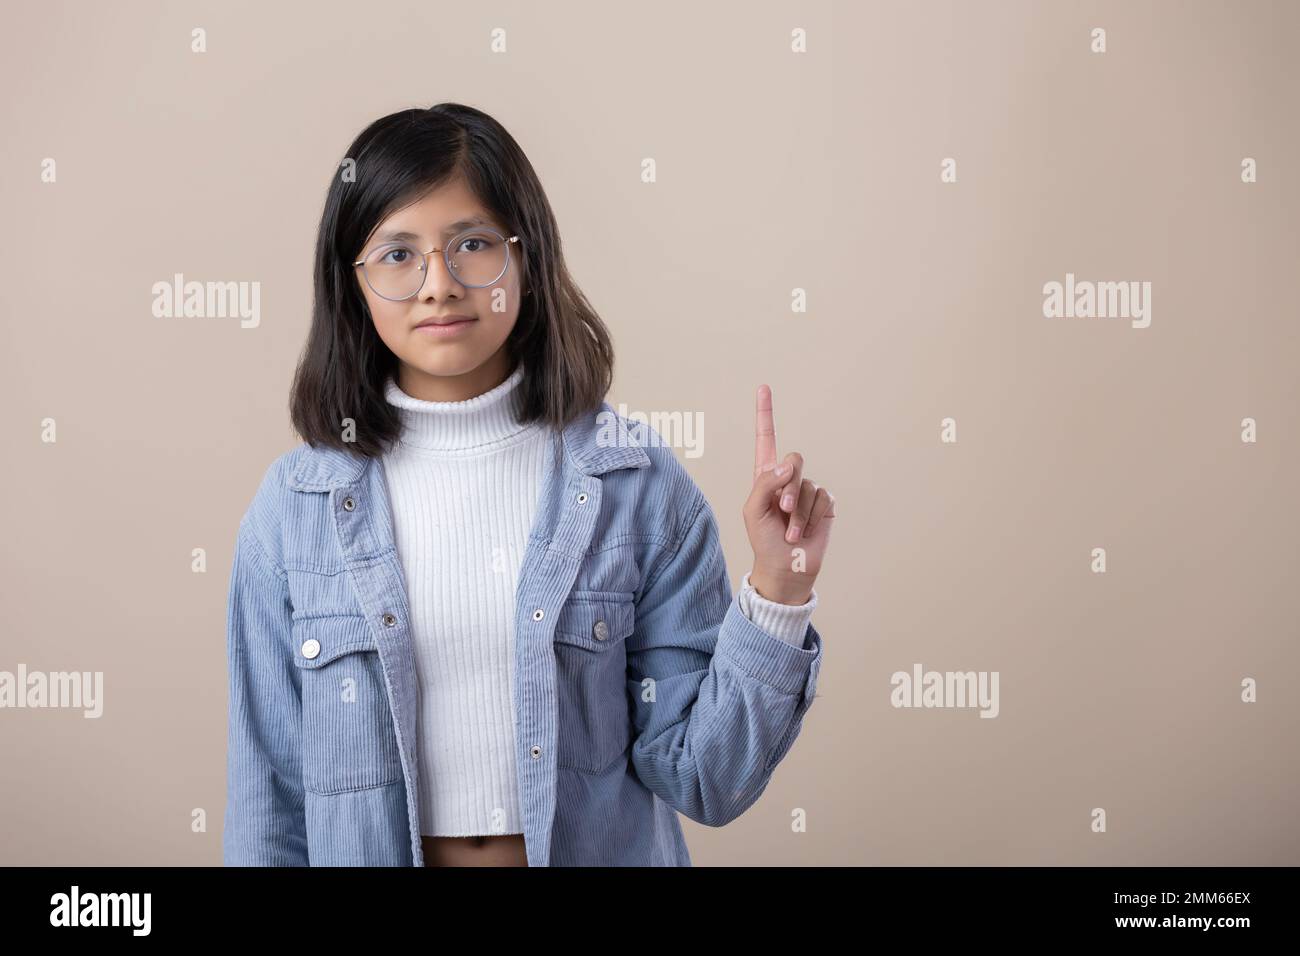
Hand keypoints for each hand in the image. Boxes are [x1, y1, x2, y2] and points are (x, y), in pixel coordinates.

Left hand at [743, 383, 834, 604]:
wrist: (785, 567)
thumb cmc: (763, 540)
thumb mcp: (753, 510)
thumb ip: (765, 483)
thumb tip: (787, 464)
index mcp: (765, 476)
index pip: (766, 439)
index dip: (765, 414)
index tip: (764, 387)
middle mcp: (787, 479)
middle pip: (794, 459)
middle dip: (788, 486)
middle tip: (781, 510)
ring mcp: (807, 491)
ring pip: (808, 485)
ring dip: (798, 513)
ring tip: (790, 532)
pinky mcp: (824, 504)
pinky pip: (823, 499)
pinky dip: (812, 517)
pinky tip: (805, 532)